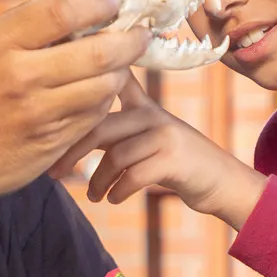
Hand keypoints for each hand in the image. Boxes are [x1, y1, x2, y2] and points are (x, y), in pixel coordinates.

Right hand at [0, 0, 149, 208]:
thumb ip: (22, 23)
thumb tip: (73, 0)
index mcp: (2, 44)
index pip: (64, 12)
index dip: (98, 3)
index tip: (113, 2)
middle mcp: (22, 77)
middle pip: (99, 51)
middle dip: (130, 41)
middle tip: (140, 34)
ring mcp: (39, 113)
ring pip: (105, 87)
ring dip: (120, 74)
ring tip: (119, 65)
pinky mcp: (51, 143)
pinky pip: (95, 116)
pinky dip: (103, 102)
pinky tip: (97, 94)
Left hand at [49, 73, 269, 226]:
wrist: (222, 182)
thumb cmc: (174, 162)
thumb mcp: (146, 137)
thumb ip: (114, 129)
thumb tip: (64, 132)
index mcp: (142, 105)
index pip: (111, 82)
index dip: (84, 78)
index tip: (55, 87)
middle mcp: (152, 114)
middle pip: (100, 126)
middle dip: (72, 152)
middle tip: (54, 172)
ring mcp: (164, 134)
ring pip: (115, 155)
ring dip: (97, 181)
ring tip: (93, 195)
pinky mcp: (173, 158)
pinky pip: (133, 174)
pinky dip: (118, 190)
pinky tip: (113, 198)